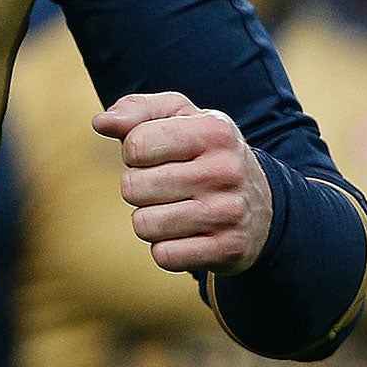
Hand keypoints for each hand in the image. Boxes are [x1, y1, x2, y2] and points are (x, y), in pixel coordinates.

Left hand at [93, 92, 272, 274]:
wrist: (264, 205)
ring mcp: (229, 213)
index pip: (135, 144)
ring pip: (144, 225)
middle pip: (133, 187)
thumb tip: (102, 123)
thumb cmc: (205, 153)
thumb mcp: (180, 118)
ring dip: (149, 219)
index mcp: (213, 130)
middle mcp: (225, 170)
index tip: (156, 155)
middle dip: (139, 187)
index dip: (134, 153)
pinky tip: (187, 234)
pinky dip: (166, 248)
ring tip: (174, 208)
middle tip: (166, 185)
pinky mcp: (229, 250)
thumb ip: (136, 111)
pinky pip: (164, 256)